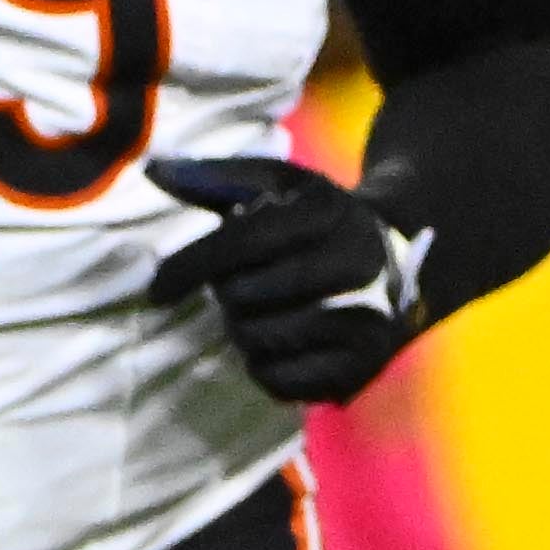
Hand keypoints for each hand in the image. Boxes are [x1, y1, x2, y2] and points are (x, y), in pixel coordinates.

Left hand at [137, 153, 436, 407]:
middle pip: (243, 296)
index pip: (242, 244)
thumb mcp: (276, 185)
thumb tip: (151, 168)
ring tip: (263, 311)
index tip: (156, 289)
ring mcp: (365, 319)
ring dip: (241, 330)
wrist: (399, 263)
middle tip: (240, 286)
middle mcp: (356, 264)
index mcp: (329, 213)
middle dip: (225, 295)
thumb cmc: (314, 221)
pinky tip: (279, 341)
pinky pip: (278, 381)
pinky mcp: (362, 366)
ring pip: (256, 340)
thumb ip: (213, 177)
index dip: (188, 267)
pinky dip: (263, 366)